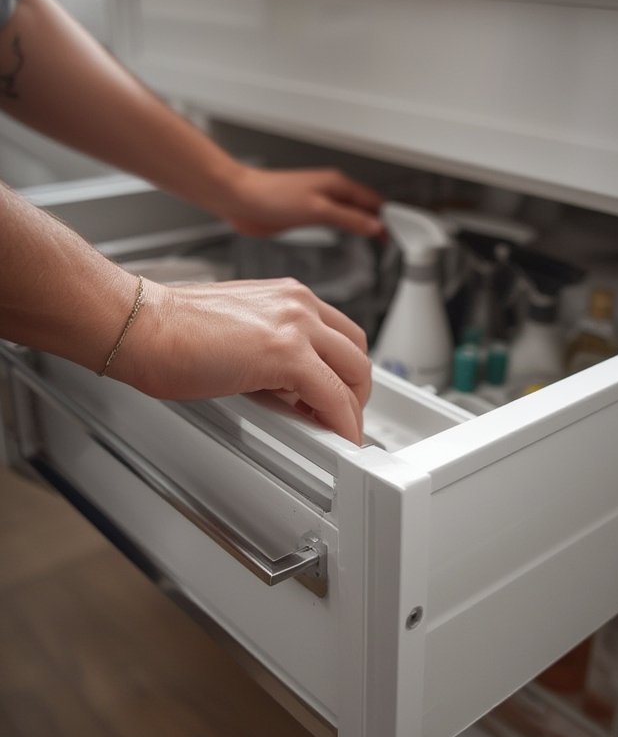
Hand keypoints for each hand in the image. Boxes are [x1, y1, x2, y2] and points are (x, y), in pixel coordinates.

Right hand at [111, 277, 370, 444]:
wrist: (142, 327)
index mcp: (288, 296)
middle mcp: (299, 304)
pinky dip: (343, 423)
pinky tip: (339, 440)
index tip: (340, 395)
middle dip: (356, 390)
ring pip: (355, 373)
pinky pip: (334, 396)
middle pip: (356, 351)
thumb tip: (287, 389)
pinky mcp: (288, 353)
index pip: (340, 333)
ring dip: (353, 409)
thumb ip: (270, 352)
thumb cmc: (170, 332)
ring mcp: (297, 325)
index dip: (345, 370)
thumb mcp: (238, 333)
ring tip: (340, 433)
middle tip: (343, 418)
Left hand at [220, 164, 383, 238]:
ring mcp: (319, 201)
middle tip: (394, 241)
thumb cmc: (271, 197)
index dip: (390, 216)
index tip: (402, 232)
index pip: (374, 201)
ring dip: (365, 224)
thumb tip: (375, 226)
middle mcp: (331, 191)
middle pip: (366, 206)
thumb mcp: (318, 211)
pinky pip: (335, 219)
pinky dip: (348, 227)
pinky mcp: (306, 213)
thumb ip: (348, 219)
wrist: (240, 199)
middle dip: (381, 220)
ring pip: (351, 212)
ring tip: (378, 239)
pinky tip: (349, 235)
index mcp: (338, 184)